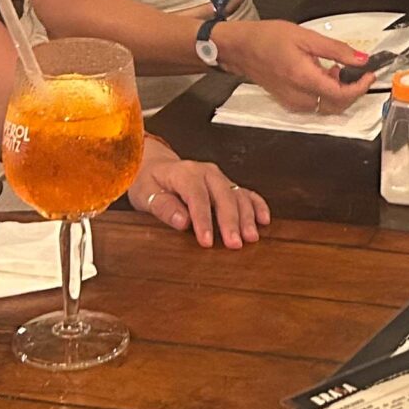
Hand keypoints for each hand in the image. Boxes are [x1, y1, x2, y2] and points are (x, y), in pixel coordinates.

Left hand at [129, 144, 270, 249]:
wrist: (153, 165)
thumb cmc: (148, 181)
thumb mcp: (145, 193)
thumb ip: (163, 207)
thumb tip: (183, 221)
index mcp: (185, 173)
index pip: (197, 198)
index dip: (203, 221)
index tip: (207, 241)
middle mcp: (206, 173)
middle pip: (223, 196)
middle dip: (231, 221)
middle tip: (235, 243)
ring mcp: (219, 178)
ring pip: (238, 195)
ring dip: (247, 217)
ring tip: (251, 237)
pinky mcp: (226, 185)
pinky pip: (246, 193)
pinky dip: (257, 205)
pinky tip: (264, 219)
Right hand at [212, 18, 373, 114]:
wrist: (240, 48)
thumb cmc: (267, 39)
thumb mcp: (306, 36)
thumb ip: (336, 49)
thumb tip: (360, 59)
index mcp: (303, 78)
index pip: (341, 95)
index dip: (359, 87)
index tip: (369, 76)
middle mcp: (298, 96)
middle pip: (336, 106)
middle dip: (351, 91)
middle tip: (355, 71)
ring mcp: (292, 102)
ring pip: (326, 107)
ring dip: (337, 92)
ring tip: (335, 69)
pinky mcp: (288, 102)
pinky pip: (314, 105)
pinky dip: (324, 94)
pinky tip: (322, 75)